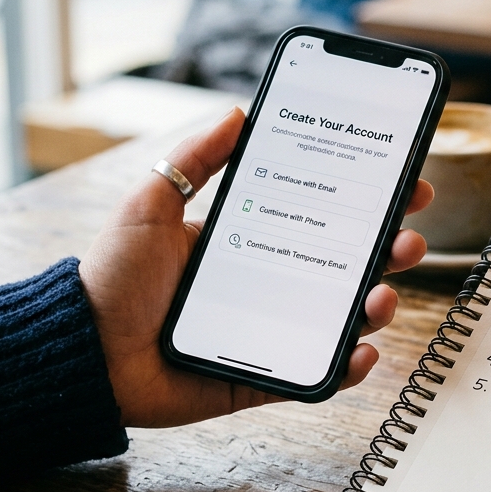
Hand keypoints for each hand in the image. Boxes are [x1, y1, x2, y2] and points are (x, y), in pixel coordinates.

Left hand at [78, 108, 433, 427]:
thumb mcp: (152, 204)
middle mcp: (268, 285)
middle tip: (407, 235)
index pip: (322, 216)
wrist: (83, 353)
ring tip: (383, 293)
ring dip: (377, 304)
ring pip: (341, 319)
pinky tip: (364, 349)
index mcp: (250, 241)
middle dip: (388, 249)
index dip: (367, 201)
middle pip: (345, 266)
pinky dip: (348, 366)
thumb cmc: (111, 279)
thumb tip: (238, 112)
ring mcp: (271, 334)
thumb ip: (196, 160)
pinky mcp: (263, 379)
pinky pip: (317, 375)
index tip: (403, 182)